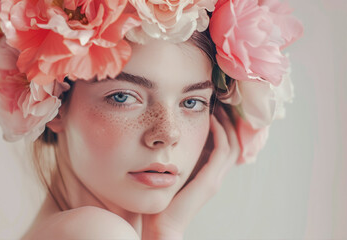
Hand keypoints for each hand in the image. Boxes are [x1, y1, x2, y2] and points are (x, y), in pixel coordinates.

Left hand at [141, 106, 239, 239]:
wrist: (162, 223)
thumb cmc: (164, 197)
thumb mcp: (175, 171)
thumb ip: (181, 158)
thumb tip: (177, 137)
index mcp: (209, 173)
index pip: (226, 144)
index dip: (224, 125)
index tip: (214, 107)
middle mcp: (216, 175)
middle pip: (234, 141)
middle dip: (229, 121)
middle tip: (220, 102)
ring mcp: (215, 178)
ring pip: (232, 144)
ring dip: (226, 123)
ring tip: (217, 107)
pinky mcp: (210, 181)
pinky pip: (222, 151)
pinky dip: (219, 133)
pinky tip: (210, 120)